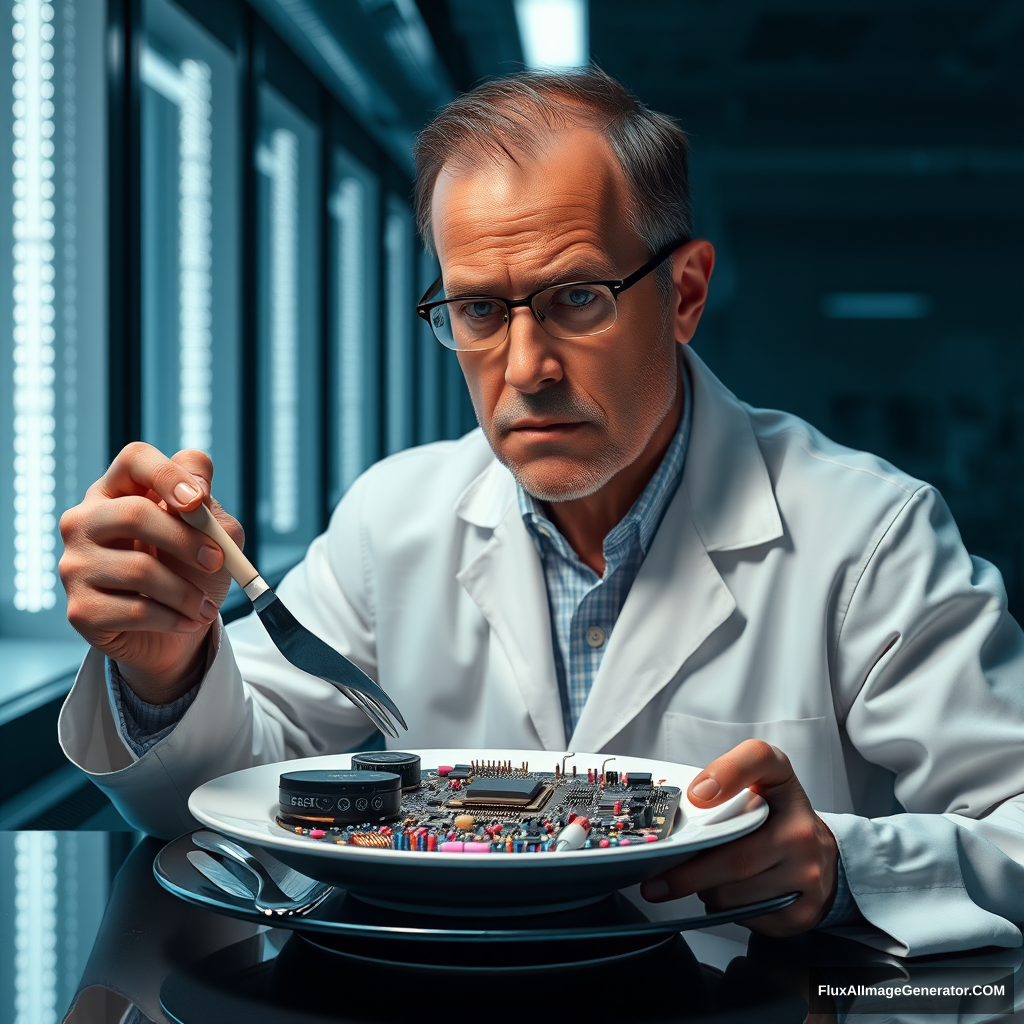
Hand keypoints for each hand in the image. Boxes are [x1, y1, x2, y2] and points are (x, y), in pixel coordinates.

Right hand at [59, 442, 243, 702]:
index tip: (198, 501)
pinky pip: (136, 610)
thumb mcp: (213, 533)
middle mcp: (85, 521)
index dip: (167, 475)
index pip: (134, 459)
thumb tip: (196, 490)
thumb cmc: (192, 570)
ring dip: (187, 592)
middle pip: (133, 514)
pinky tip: (187, 621)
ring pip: (139, 570)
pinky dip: (174, 618)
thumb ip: (207, 507)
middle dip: (186, 540)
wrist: (179, 629)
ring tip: (206, 606)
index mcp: (119, 491)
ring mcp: (75, 565)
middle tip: (217, 561)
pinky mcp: (81, 609)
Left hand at [640, 739, 838, 935]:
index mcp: (784, 785)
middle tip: (656, 882)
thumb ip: (728, 771)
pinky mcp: (803, 912)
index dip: (726, 775)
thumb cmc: (778, 815)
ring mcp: (806, 875)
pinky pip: (748, 918)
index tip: (696, 795)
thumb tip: (695, 797)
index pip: (758, 761)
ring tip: (705, 880)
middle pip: (734, 858)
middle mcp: (802, 830)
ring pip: (735, 895)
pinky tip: (732, 894)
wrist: (821, 856)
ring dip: (707, 892)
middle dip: (688, 875)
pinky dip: (728, 911)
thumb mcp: (759, 777)